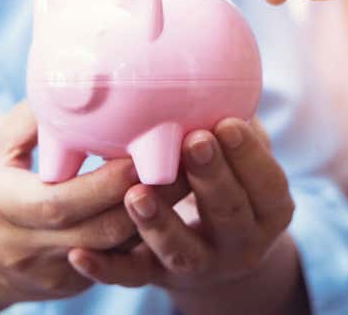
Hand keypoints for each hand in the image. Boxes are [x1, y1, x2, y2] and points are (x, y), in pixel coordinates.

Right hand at [0, 102, 187, 312]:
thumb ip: (36, 118)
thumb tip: (82, 79)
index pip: (61, 201)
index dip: (107, 181)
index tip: (144, 150)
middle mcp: (25, 246)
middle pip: (101, 231)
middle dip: (149, 198)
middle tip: (187, 160)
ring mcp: (50, 272)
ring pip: (117, 251)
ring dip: (156, 217)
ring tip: (189, 179)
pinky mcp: (69, 285)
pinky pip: (115, 261)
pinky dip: (142, 234)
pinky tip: (167, 205)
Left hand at [66, 118, 304, 314]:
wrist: (215, 251)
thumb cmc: (226, 182)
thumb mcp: (242, 158)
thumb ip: (235, 124)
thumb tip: (217, 70)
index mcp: (269, 211)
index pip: (268, 184)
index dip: (250, 156)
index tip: (228, 123)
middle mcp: (240, 243)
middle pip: (229, 214)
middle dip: (211, 178)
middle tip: (191, 141)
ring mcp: (200, 264)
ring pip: (180, 250)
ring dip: (159, 222)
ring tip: (136, 193)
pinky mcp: (158, 277)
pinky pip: (130, 276)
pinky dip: (106, 269)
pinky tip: (79, 255)